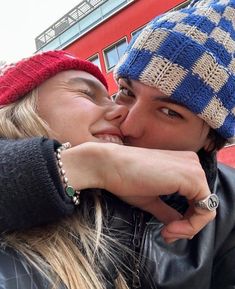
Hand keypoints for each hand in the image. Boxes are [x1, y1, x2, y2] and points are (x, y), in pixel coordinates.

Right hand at [61, 143, 215, 241]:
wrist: (109, 165)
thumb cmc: (125, 179)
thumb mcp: (151, 199)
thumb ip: (168, 210)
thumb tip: (177, 225)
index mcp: (182, 165)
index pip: (196, 198)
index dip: (186, 221)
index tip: (167, 232)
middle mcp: (192, 163)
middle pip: (203, 204)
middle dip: (188, 225)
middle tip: (168, 234)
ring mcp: (194, 169)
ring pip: (206, 208)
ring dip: (189, 227)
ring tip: (168, 232)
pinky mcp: (191, 177)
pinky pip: (205, 208)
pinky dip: (191, 225)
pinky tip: (171, 228)